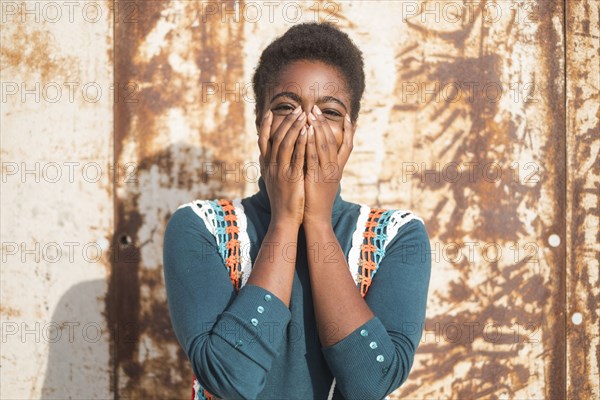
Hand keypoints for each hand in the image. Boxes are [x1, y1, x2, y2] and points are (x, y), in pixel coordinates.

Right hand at [258, 105, 307, 226]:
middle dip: (286, 121)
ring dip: (294, 127)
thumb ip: (267, 167)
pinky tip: (307, 131)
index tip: (270, 111)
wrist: (284, 219)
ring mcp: (281, 172)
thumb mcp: (270, 181)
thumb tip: (261, 156)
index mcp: (266, 166)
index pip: (263, 141)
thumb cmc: (281, 200)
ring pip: (285, 143)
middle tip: (297, 108)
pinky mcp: (292, 178)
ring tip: (303, 114)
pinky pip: (296, 156)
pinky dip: (301, 142)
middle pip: (276, 138)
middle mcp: (271, 167)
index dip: (266, 125)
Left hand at [303, 105, 353, 225]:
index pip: (348, 146)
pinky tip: (306, 132)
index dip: (350, 131)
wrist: (317, 219)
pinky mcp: (316, 178)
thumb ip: (326, 168)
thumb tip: (322, 156)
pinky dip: (311, 143)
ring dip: (318, 128)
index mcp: (338, 169)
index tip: (348, 116)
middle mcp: (335, 169)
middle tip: (315, 108)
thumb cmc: (318, 201)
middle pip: (333, 141)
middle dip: (324, 123)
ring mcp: (326, 173)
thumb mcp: (326, 182)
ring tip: (310, 114)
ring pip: (324, 146)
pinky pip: (314, 157)